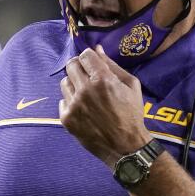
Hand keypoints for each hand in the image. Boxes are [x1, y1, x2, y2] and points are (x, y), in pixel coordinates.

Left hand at [60, 46, 151, 166]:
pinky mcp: (67, 119)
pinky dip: (72, 103)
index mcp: (102, 79)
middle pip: (71, 65)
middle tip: (87, 77)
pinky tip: (84, 110)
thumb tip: (97, 49)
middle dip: (79, 67)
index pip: (84, 54)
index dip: (89, 58)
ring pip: (64, 82)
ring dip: (74, 85)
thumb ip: (112, 65)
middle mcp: (85, 90)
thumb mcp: (131, 85)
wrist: (125, 146)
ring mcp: (74, 105)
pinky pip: (63, 101)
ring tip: (87, 96)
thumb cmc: (132, 114)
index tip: (93, 65)